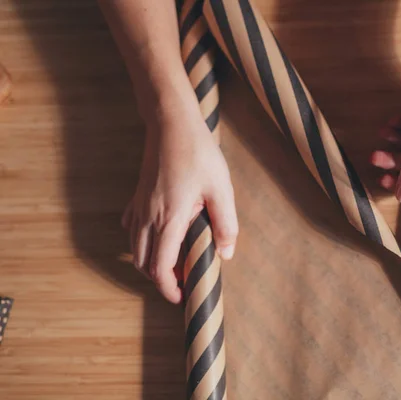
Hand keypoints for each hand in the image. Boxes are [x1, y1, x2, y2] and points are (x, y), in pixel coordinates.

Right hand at [122, 101, 237, 303]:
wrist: (171, 124)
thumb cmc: (199, 153)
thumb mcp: (221, 189)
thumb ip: (225, 224)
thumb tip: (226, 254)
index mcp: (170, 219)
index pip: (160, 267)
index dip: (169, 288)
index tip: (183, 297)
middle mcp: (148, 217)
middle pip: (142, 263)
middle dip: (160, 280)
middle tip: (182, 284)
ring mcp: (139, 207)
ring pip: (134, 248)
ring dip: (149, 263)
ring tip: (172, 265)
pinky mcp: (137, 197)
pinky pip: (130, 229)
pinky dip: (139, 243)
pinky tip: (156, 238)